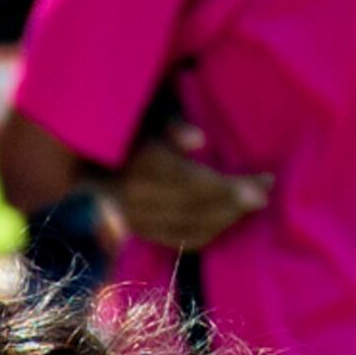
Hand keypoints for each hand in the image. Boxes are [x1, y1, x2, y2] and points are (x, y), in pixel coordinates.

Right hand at [110, 123, 269, 253]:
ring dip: (228, 218)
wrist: (89, 153)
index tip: (262, 184)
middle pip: (195, 209)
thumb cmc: (130, 124)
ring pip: (191, 229)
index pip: (189, 182)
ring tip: (254, 201)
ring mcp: (134, 220)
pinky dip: (211, 232)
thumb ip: (171, 125)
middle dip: (236, 202)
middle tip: (266, 189)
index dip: (228, 187)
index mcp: (136, 165)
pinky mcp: (140, 232)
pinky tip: (231, 217)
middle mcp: (133, 199)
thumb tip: (198, 141)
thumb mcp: (148, 113)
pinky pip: (182, 241)